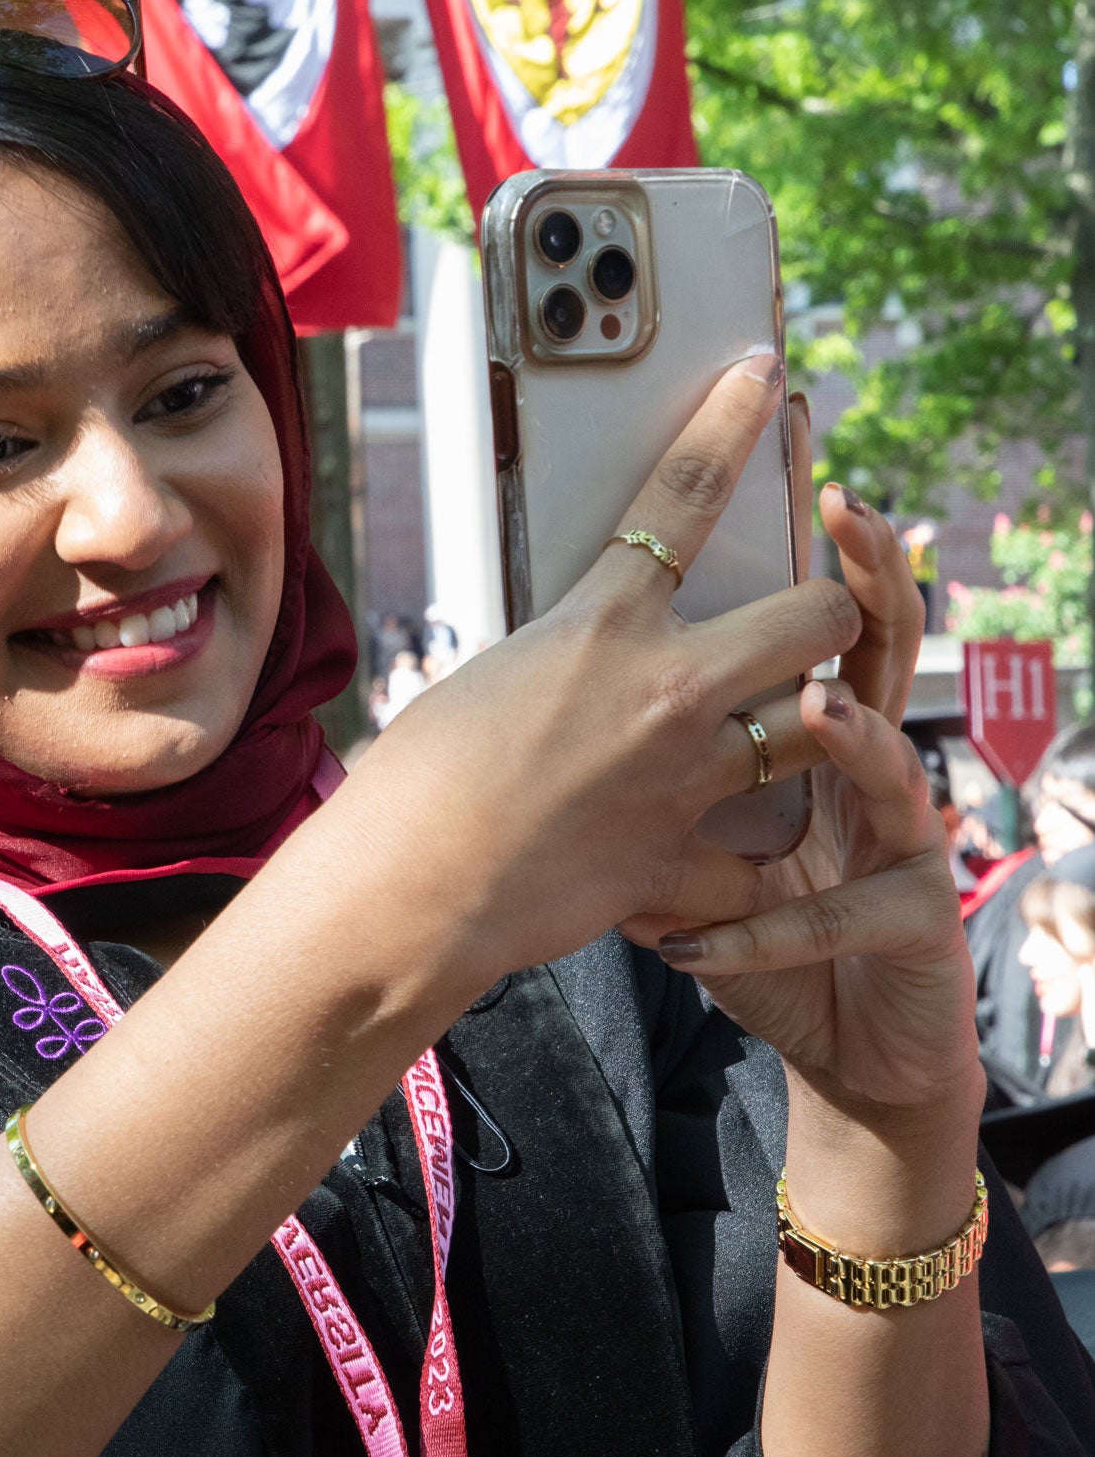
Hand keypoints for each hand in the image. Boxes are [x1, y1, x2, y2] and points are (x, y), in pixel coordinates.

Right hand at [343, 358, 864, 994]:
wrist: (402, 891)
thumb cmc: (416, 779)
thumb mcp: (491, 673)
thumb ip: (568, 650)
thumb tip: (591, 648)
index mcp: (601, 624)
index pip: (684, 494)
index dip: (732, 423)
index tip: (762, 377)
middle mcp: (665, 691)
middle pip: (816, 617)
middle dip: (833, 613)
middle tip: (815, 624)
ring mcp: (686, 780)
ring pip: (817, 729)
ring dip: (812, 729)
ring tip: (793, 735)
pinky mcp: (682, 863)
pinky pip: (753, 863)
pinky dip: (742, 867)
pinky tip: (722, 866)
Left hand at [624, 400, 976, 1121]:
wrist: (854, 1042)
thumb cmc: (767, 933)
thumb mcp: (681, 837)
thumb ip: (654, 760)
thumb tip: (545, 675)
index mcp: (812, 734)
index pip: (813, 603)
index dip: (807, 523)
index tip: (778, 414)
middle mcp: (866, 772)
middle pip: (877, 655)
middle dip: (865, 587)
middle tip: (847, 517)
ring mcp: (903, 843)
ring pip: (889, 771)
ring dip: (853, 738)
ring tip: (820, 709)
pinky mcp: (913, 925)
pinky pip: (844, 916)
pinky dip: (769, 930)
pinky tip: (698, 945)